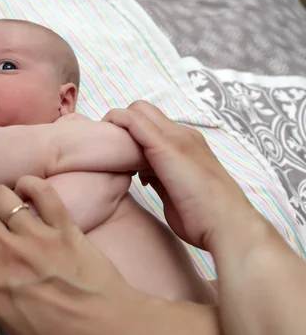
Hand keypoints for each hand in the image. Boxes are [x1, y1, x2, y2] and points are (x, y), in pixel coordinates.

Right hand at [0, 176, 217, 334]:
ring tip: (7, 207)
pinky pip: (41, 190)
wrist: (105, 331)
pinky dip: (32, 185)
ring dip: (0, 198)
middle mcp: (6, 253)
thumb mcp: (4, 322)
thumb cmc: (55, 333)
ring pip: (1, 194)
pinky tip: (29, 192)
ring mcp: (37, 237)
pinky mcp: (64, 226)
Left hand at [105, 101, 305, 334]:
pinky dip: (117, 124)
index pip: (153, 122)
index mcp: (188, 144)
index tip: (119, 154)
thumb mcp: (175, 191)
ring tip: (108, 153)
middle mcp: (183, 135)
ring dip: (118, 125)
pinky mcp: (165, 146)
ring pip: (137, 110)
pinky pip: (133, 121)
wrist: (227, 224)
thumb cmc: (203, 217)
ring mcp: (176, 137)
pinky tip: (106, 146)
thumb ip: (159, 177)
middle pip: (143, 110)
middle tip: (109, 150)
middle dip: (121, 124)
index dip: (133, 132)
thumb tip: (144, 175)